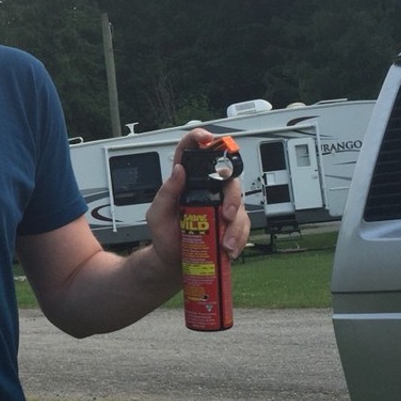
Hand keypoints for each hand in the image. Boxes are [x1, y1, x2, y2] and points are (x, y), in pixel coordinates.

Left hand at [146, 128, 250, 267]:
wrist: (172, 261)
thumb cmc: (164, 235)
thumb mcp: (157, 215)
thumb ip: (165, 193)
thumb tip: (178, 170)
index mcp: (186, 183)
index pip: (192, 154)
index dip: (200, 140)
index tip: (207, 138)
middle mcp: (206, 190)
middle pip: (228, 179)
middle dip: (232, 198)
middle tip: (225, 215)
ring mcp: (220, 206)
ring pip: (239, 205)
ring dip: (235, 226)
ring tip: (224, 243)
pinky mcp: (230, 224)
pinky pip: (243, 225)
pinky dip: (239, 238)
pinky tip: (229, 248)